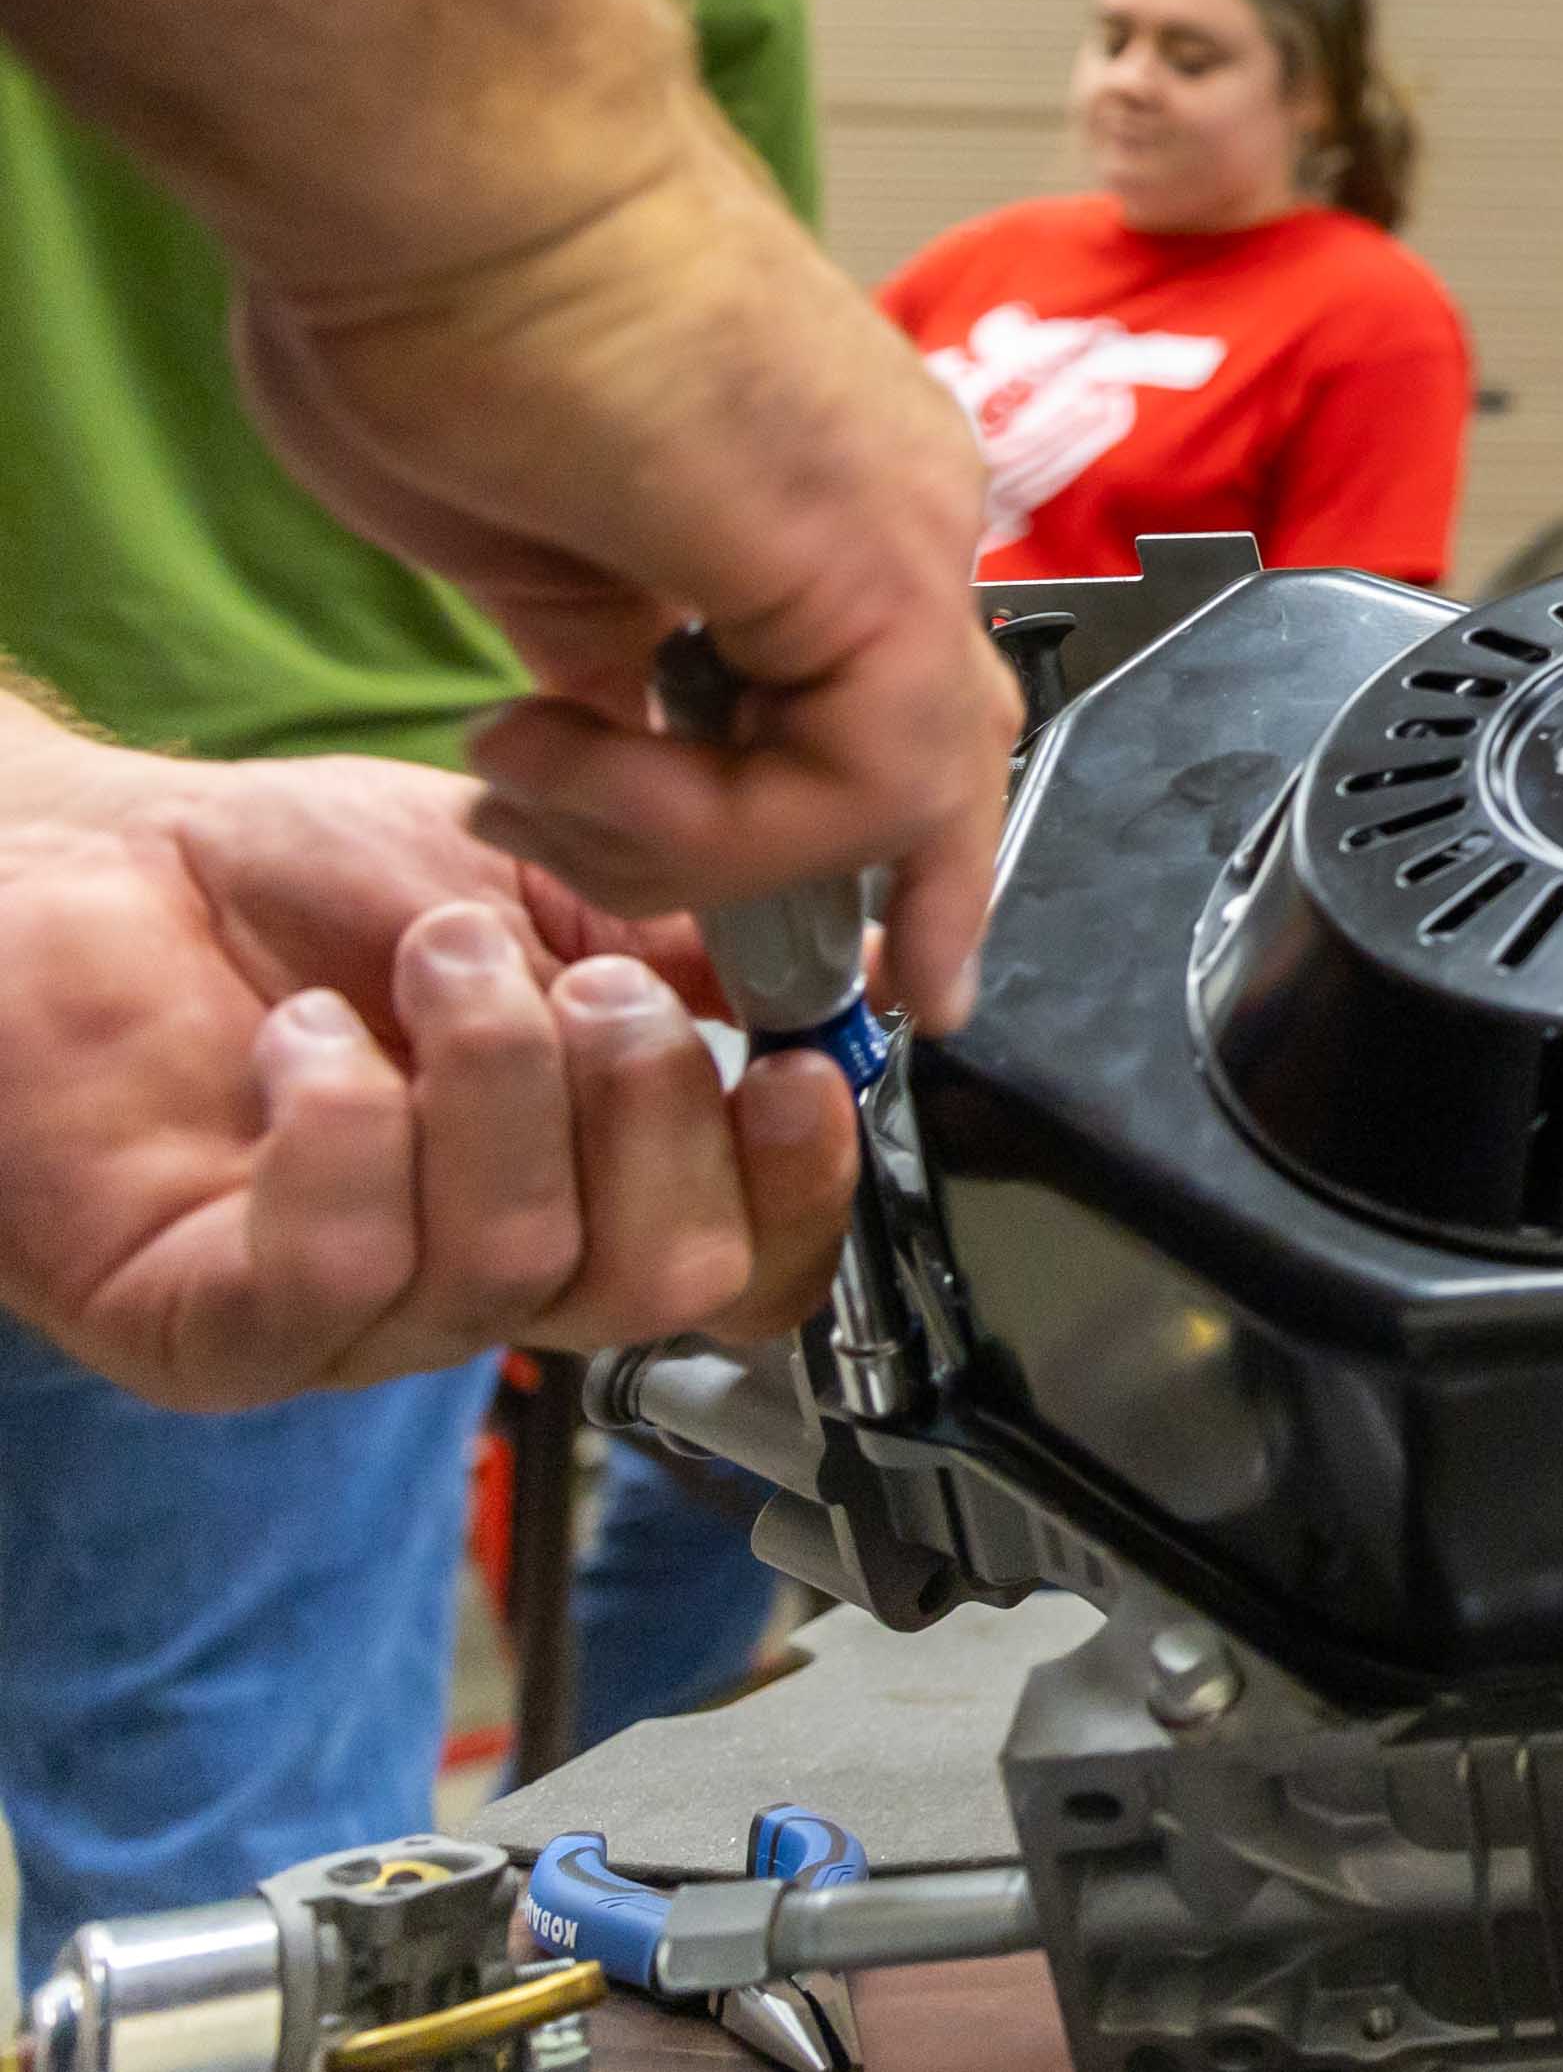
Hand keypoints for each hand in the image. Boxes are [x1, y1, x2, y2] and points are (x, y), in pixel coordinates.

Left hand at [0, 720, 855, 1407]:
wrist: (83, 861)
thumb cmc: (291, 883)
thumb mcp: (546, 885)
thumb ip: (691, 948)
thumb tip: (853, 978)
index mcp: (577, 1188)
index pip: (740, 1270)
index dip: (796, 1190)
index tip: (792, 1065)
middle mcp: (472, 1277)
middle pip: (660, 1287)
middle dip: (650, 1108)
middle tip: (590, 978)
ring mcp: (343, 1320)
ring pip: (507, 1269)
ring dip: (491, 1073)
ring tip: (433, 953)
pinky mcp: (205, 1328)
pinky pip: (340, 1267)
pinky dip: (344, 1123)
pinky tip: (302, 1035)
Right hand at [234, 127, 1013, 1016]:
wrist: (443, 163)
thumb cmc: (441, 288)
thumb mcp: (522, 532)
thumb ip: (597, 640)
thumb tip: (612, 721)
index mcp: (829, 484)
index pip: (902, 693)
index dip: (902, 838)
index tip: (888, 956)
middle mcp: (899, 504)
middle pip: (956, 752)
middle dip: (920, 900)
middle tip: (866, 998)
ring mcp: (902, 529)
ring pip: (888, 793)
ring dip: (686, 848)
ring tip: (533, 769)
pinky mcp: (877, 562)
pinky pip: (848, 782)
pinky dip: (693, 817)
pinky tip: (562, 745)